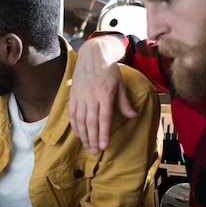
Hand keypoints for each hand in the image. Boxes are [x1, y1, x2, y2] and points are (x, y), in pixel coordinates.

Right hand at [70, 36, 136, 153]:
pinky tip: (78, 133)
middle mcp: (91, 95)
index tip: (104, 146)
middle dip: (93, 139)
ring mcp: (80, 95)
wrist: (93, 55)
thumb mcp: (120, 85)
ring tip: (87, 145)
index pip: (104, 119)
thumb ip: (124, 103)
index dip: (103, 134)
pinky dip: (74, 125)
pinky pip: (72, 113)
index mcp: (105, 94)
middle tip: (95, 151)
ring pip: (80, 119)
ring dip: (83, 135)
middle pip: (91, 122)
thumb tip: (133, 116)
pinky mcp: (73, 94)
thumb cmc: (109, 70)